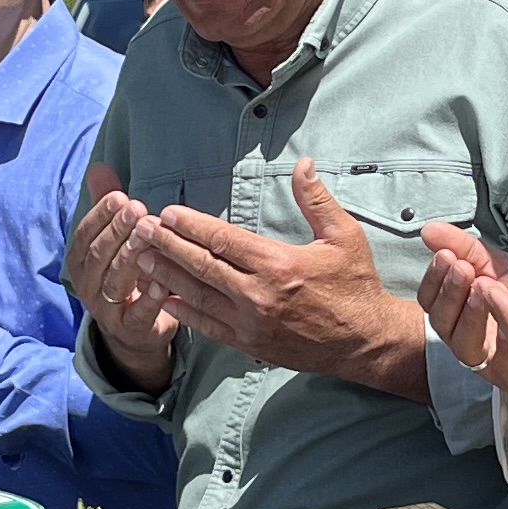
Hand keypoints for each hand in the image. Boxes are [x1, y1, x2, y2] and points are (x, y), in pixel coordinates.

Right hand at [62, 162, 181, 393]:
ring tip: (147, 239)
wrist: (134, 328)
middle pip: (99, 256)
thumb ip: (106, 206)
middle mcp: (88, 284)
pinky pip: (138, 313)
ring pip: (115, 281)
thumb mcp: (113, 240)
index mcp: (81, 260)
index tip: (121, 197)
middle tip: (138, 209)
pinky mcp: (130, 328)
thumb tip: (99, 167)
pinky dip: (149, 299)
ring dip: (131, 258)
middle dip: (117, 231)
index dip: (100, 216)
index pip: (85, 235)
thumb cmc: (125, 273)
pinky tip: (162, 282)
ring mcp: (107, 308)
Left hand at [130, 160, 418, 392]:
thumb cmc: (356, 285)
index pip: (222, 240)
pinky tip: (164, 299)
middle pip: (201, 265)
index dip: (191, 225)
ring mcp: (251, 323)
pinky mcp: (250, 344)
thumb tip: (303, 164)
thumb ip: (317, 200)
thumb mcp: (344, 236)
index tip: (167, 213)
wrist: (366, 343)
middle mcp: (258, 294)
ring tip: (141, 258)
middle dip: (168, 245)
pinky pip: (208, 327)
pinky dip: (184, 313)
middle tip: (141, 229)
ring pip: (198, 296)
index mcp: (277, 264)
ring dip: (167, 276)